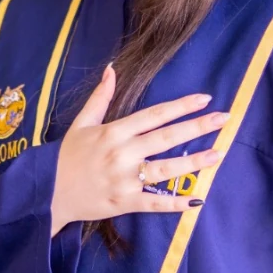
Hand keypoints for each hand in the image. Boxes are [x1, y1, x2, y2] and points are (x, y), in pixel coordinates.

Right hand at [50, 65, 227, 235]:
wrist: (48, 192)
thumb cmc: (67, 156)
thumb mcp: (81, 123)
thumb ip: (100, 97)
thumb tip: (112, 69)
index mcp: (115, 132)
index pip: (155, 115)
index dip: (181, 106)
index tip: (204, 98)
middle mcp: (123, 154)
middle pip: (167, 137)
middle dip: (198, 127)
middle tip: (224, 118)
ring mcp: (126, 180)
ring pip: (167, 169)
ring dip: (195, 162)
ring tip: (219, 153)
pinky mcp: (125, 202)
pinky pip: (155, 203)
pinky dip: (176, 203)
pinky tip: (196, 198)